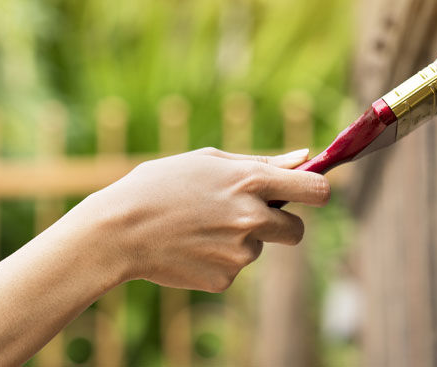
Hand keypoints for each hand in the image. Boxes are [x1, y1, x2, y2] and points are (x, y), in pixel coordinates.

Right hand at [85, 147, 329, 292]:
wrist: (118, 230)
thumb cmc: (161, 184)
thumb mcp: (209, 160)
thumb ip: (263, 162)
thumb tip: (304, 157)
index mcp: (251, 182)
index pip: (317, 191)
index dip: (317, 191)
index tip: (309, 193)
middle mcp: (252, 219)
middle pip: (297, 231)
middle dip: (280, 224)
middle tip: (245, 215)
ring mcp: (240, 253)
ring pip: (258, 248)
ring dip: (240, 239)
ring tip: (199, 226)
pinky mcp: (224, 279)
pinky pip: (234, 268)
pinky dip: (219, 259)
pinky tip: (190, 246)